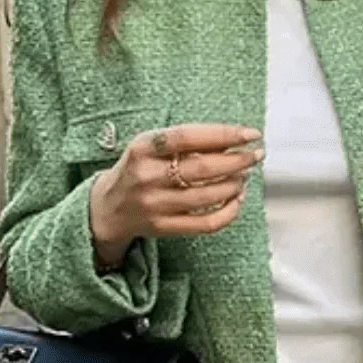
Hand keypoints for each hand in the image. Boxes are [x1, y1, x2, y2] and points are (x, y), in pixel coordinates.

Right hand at [89, 123, 263, 264]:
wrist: (108, 208)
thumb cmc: (139, 169)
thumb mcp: (150, 147)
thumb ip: (185, 142)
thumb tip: (233, 140)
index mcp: (143, 148)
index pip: (189, 136)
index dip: (224, 134)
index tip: (251, 134)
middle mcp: (147, 176)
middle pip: (203, 168)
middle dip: (237, 160)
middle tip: (255, 155)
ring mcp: (155, 204)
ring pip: (207, 196)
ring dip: (235, 184)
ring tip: (244, 176)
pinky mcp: (162, 228)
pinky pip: (205, 224)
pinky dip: (228, 212)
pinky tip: (236, 200)